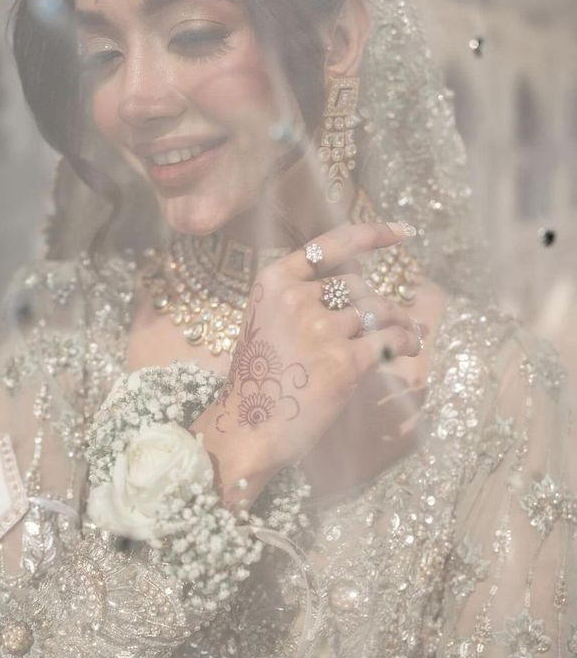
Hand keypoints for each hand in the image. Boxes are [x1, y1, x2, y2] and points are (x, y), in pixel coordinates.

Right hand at [190, 221, 421, 508]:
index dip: (372, 234)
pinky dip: (407, 342)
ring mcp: (320, 330)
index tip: (402, 231)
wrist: (246, 426)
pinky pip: (390, 340)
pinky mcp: (344, 362)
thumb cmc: (259, 376)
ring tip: (409, 334)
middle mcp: (297, 299)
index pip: (331, 245)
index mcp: (275, 281)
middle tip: (395, 319)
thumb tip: (360, 290)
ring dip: (400, 321)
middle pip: (358, 285)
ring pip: (379, 310)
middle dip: (379, 302)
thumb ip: (301, 297)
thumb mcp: (266, 319)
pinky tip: (410, 348)